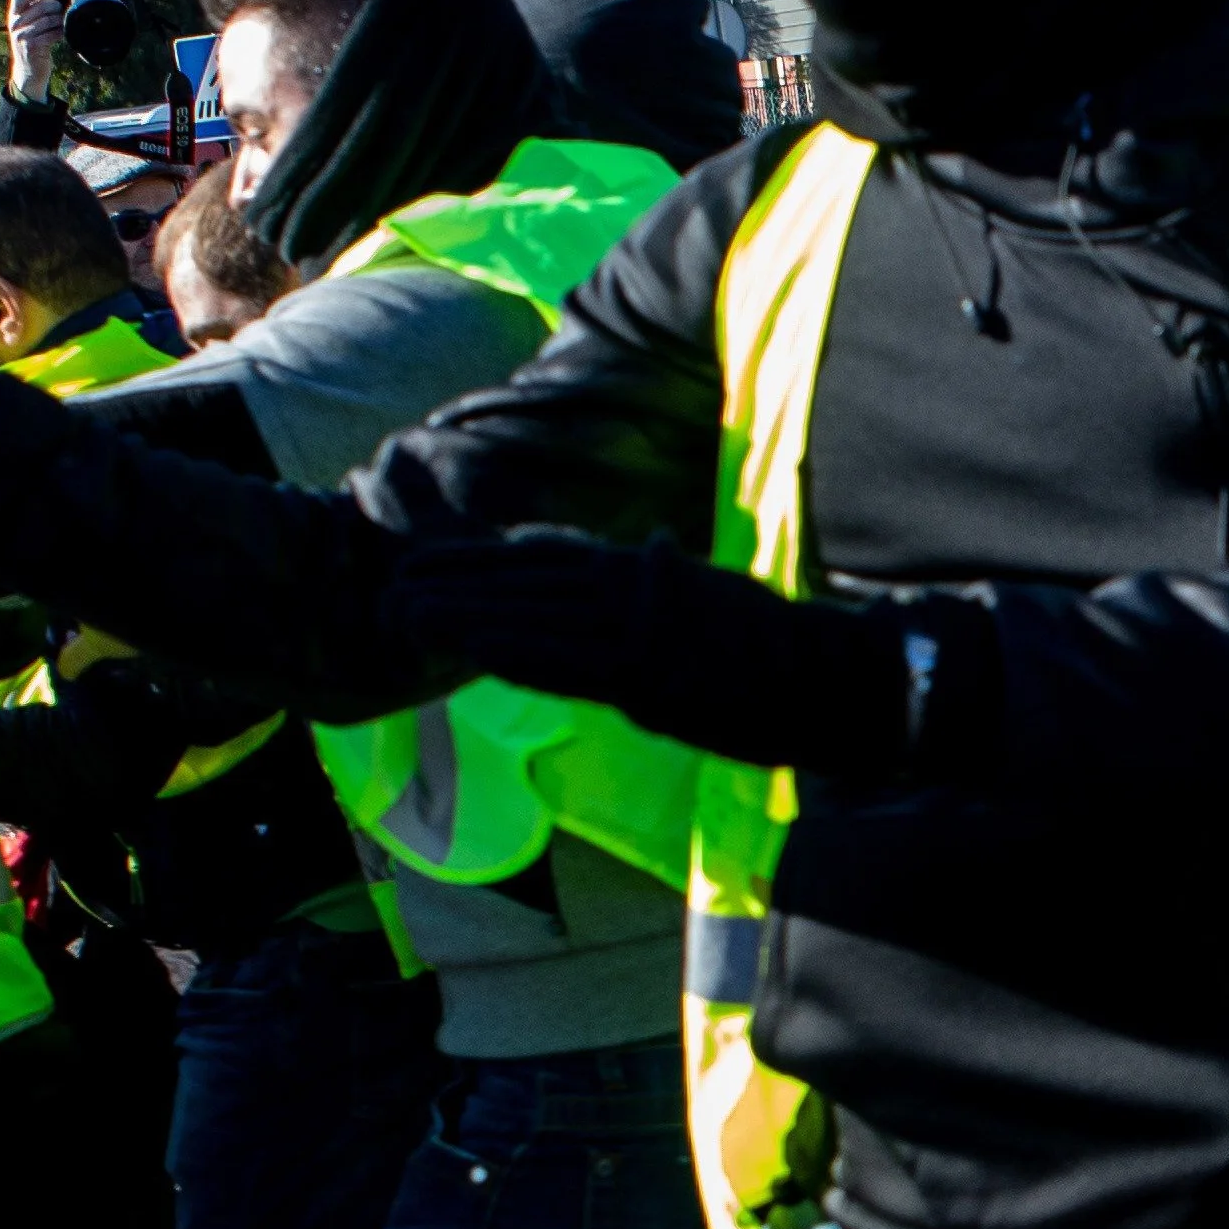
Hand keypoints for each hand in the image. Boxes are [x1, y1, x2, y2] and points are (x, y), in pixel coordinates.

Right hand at [6, 0, 69, 96]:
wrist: (29, 70)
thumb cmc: (33, 44)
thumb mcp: (27, 27)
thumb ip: (33, 13)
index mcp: (13, 18)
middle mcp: (15, 26)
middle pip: (38, 8)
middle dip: (54, 6)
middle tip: (61, 7)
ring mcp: (22, 37)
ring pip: (47, 21)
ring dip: (60, 19)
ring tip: (65, 20)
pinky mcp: (33, 47)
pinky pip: (52, 34)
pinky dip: (61, 32)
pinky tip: (64, 32)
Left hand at [381, 527, 943, 778]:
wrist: (835, 677)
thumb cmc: (778, 650)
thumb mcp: (712, 596)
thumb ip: (663, 579)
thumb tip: (637, 552)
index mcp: (647, 569)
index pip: (549, 554)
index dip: (484, 557)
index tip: (432, 559)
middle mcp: (637, 589)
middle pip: (526, 580)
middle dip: (456, 582)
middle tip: (393, 584)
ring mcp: (640, 632)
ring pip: (533, 616)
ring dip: (464, 615)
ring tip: (405, 615)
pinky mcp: (649, 677)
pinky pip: (565, 663)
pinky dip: (512, 653)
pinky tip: (466, 651)